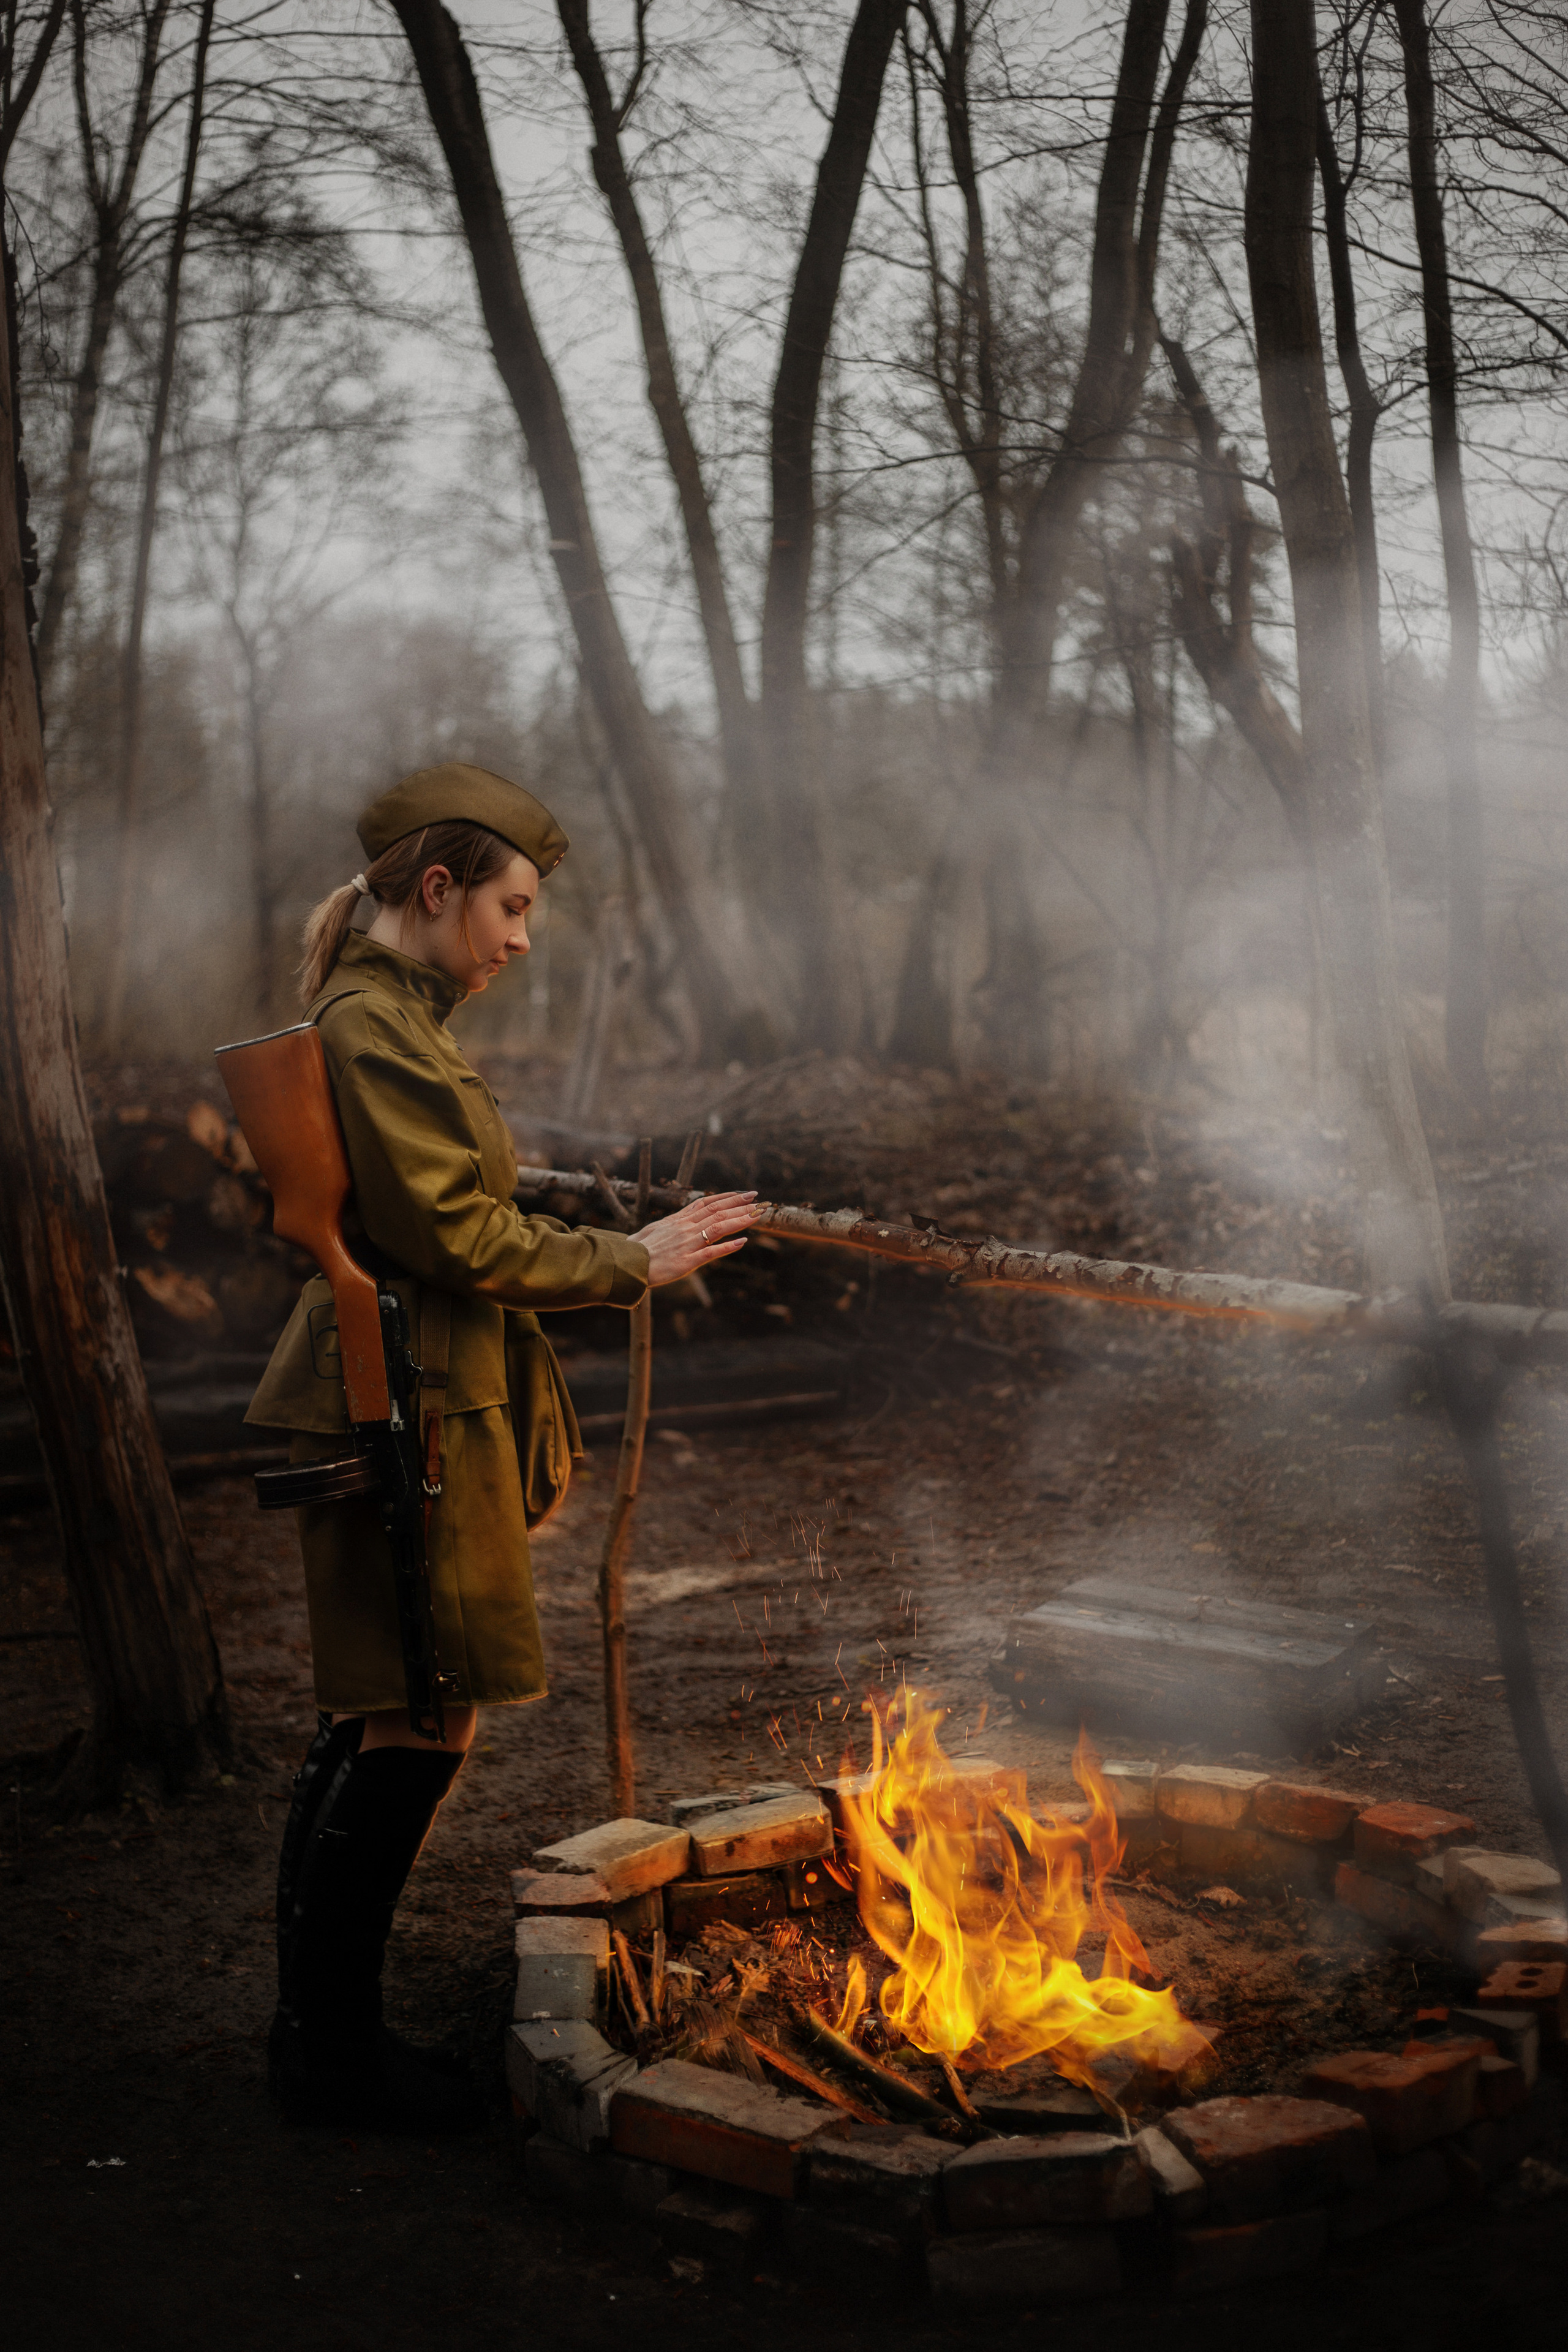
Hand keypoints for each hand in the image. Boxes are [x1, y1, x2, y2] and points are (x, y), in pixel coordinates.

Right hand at [638, 1191, 760, 1285]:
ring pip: (718, 1227)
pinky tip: (742, 1242)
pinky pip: (711, 1252)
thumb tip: (684, 1217)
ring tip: (758, 1215)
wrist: (627, 1264)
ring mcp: (687, 1244)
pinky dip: (728, 1246)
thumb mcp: (656, 1229)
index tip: (744, 1193)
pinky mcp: (687, 1262)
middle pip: (717, 1211)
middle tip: (759, 1199)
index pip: (707, 1203)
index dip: (728, 1197)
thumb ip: (673, 1223)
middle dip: (740, 1204)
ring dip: (740, 1220)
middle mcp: (685, 1228)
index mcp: (678, 1220)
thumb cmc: (638, 1249)